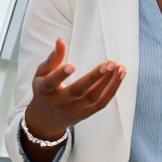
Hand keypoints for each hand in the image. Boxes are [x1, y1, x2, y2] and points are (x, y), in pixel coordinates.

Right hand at [22, 38, 124, 161]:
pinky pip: (101, 103)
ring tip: (119, 66)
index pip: (52, 83)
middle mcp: (60, 102)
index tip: (72, 65)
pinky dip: (112, 89)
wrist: (46, 120)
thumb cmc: (44, 91)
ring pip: (94, 97)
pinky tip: (120, 75)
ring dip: (109, 82)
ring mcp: (74, 110)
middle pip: (78, 91)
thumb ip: (52, 59)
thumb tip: (61, 40)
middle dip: (94, 77)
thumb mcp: (41, 75)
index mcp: (45, 91)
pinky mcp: (86, 114)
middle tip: (109, 63)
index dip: (61, 75)